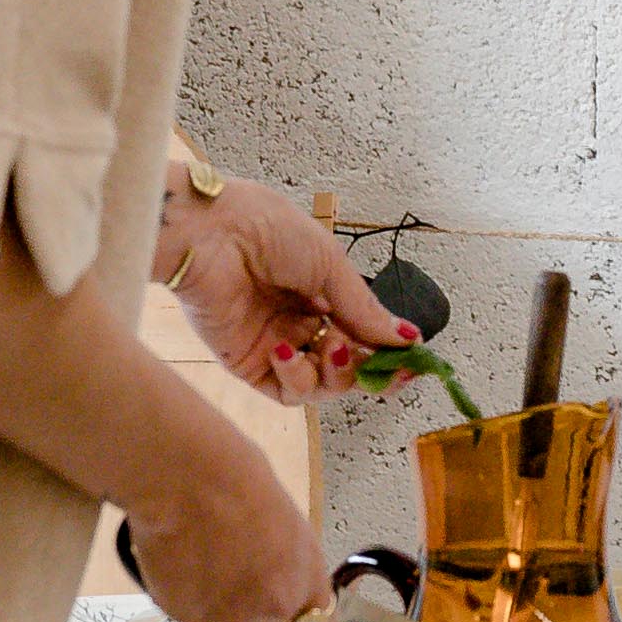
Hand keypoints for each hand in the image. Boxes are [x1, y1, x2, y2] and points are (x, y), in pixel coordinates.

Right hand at [119, 424, 330, 621]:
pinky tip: (178, 558)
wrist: (185, 480)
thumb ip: (283, 558)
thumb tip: (272, 565)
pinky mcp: (190, 617)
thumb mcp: (279, 516)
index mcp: (305, 574)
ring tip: (197, 558)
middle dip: (245, 618)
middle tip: (228, 582)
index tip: (287, 618)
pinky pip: (185, 615)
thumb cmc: (230, 476)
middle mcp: (275, 604)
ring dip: (210, 605)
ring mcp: (231, 616)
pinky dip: (180, 595)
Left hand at [160, 170, 396, 403]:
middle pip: (346, 368)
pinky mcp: (246, 365)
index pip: (362, 335)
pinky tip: (287, 351)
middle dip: (369, 370)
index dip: (387, 352)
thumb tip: (409, 339)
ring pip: (321, 387)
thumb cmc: (265, 229)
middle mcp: (299, 322)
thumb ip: (366, 310)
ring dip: (337, 374)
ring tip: (332, 346)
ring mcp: (274, 345)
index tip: (413, 362)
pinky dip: (297, 379)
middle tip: (386, 368)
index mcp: (320, 293)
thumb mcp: (330, 265)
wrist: (209, 231)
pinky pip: (285, 391)